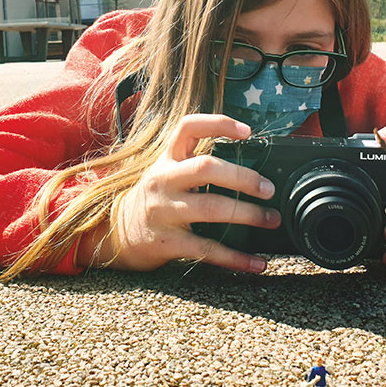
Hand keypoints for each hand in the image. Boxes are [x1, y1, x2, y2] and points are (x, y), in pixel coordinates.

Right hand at [76, 115, 279, 272]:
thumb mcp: (167, 172)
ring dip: (248, 215)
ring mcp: (164, 211)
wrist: (114, 235)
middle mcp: (163, 180)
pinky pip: (207, 250)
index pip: (189, 127)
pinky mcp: (167, 242)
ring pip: (212, 208)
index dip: (218, 124)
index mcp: (167, 159)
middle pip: (206, 168)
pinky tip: (256, 263)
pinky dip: (236, 258)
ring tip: (271, 219)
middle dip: (243, 177)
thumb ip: (197, 163)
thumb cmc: (154, 199)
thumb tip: (250, 166)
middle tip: (268, 189)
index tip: (248, 132)